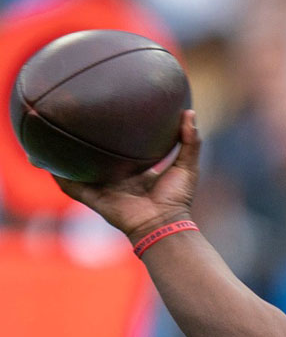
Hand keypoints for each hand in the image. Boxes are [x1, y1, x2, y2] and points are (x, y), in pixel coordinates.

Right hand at [53, 110, 201, 239]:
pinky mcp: (94, 197)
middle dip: (85, 142)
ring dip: (63, 157)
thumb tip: (190, 112)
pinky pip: (71, 185)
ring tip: (47, 136)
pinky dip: (59, 175)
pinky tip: (44, 160)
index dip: (115, 135)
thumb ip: (190, 141)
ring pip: (78, 170)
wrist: (165, 223)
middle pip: (96, 157)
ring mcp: (103, 187)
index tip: (110, 115)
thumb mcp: (187, 166)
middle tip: (74, 119)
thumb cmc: (178, 198)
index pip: (122, 149)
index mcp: (136, 171)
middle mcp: (116, 178)